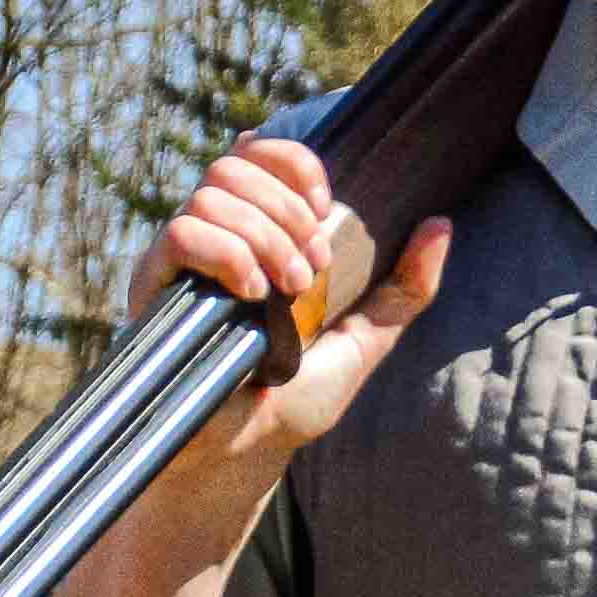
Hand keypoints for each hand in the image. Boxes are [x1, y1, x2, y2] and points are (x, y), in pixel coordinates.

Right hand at [134, 133, 449, 472]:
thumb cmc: (296, 396)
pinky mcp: (155, 284)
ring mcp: (183, 256)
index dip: (295, 164)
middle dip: (287, 211)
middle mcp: (216, 233)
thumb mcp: (365, 338)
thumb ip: (405, 288)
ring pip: (210, 193)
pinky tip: (248, 294)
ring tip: (284, 290)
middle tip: (312, 271)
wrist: (247, 445)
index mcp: (259, 230)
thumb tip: (442, 224)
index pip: (262, 151)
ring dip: (262, 236)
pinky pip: (180, 232)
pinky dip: (224, 254)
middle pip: (236, 164)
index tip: (326, 208)